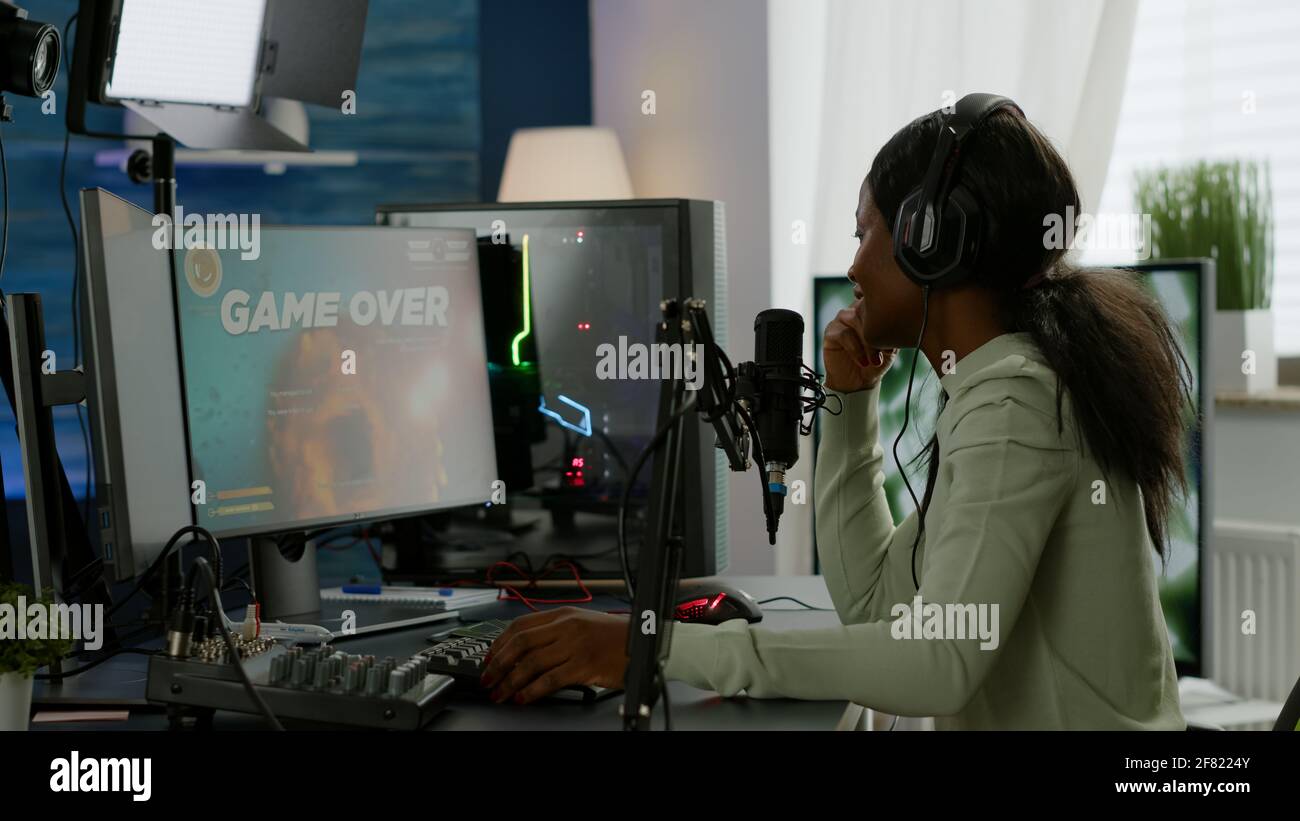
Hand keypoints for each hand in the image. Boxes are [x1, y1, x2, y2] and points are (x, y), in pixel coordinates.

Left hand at [478, 607, 628, 704]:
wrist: (646, 643)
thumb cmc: (616, 637)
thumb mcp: (583, 625)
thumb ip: (556, 633)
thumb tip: (526, 652)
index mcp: (563, 614)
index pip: (520, 625)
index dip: (499, 643)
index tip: (488, 658)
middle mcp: (566, 626)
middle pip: (520, 643)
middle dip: (498, 664)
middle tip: (487, 679)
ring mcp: (575, 645)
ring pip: (531, 663)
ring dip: (510, 681)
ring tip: (501, 693)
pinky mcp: (584, 665)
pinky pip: (550, 680)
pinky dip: (532, 691)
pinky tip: (523, 698)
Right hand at [822, 299, 895, 392]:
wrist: (858, 382)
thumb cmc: (875, 361)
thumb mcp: (891, 348)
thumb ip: (893, 334)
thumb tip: (896, 328)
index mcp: (870, 310)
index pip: (876, 299)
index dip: (884, 310)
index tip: (892, 330)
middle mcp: (855, 311)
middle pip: (866, 307)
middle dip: (877, 330)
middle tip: (885, 351)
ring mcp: (841, 320)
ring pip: (855, 318)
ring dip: (868, 341)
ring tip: (875, 360)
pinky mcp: (830, 332)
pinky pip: (844, 333)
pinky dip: (856, 349)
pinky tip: (863, 361)